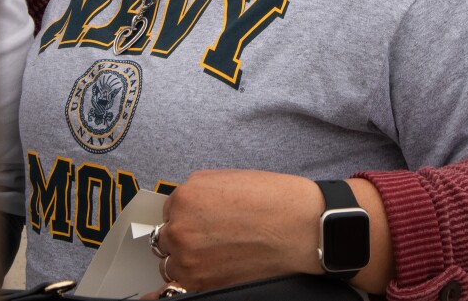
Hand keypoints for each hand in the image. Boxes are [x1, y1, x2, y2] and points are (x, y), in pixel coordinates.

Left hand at [154, 169, 322, 291]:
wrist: (302, 226)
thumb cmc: (276, 201)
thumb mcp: (229, 180)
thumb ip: (200, 194)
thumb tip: (189, 207)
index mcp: (186, 196)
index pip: (170, 210)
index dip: (187, 216)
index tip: (199, 222)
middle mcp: (181, 227)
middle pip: (166, 238)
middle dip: (183, 237)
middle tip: (208, 238)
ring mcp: (188, 258)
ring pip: (170, 264)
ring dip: (184, 260)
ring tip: (212, 256)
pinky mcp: (200, 282)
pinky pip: (177, 287)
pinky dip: (187, 281)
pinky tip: (200, 276)